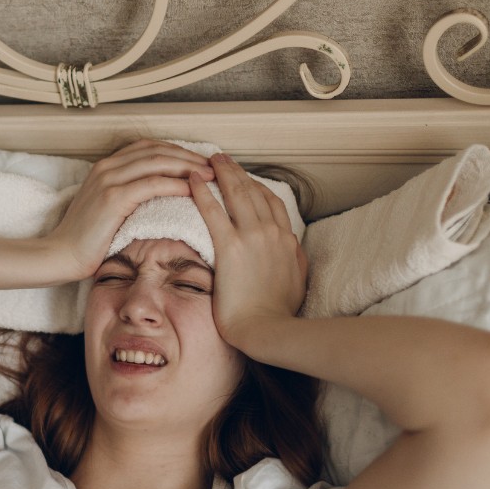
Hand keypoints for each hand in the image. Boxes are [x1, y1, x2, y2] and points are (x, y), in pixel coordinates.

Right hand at [44, 139, 214, 280]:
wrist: (60, 255)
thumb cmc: (85, 240)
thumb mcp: (107, 211)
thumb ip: (128, 196)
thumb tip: (158, 198)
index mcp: (106, 166)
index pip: (150, 147)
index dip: (178, 151)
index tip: (200, 162)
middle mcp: (107, 167)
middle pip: (157, 150)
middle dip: (189, 156)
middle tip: (213, 167)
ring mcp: (109, 180)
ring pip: (158, 162)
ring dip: (188, 167)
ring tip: (210, 177)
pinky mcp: (113, 198)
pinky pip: (152, 184)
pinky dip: (176, 184)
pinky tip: (193, 190)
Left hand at [189, 153, 307, 347]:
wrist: (268, 329)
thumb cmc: (278, 313)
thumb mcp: (297, 281)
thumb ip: (293, 260)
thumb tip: (291, 249)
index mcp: (287, 240)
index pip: (271, 203)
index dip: (256, 187)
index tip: (244, 179)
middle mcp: (272, 232)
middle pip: (254, 191)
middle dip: (237, 172)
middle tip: (222, 159)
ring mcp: (252, 237)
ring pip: (236, 193)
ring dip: (222, 172)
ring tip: (208, 161)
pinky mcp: (230, 247)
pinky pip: (213, 211)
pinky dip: (203, 192)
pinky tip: (191, 181)